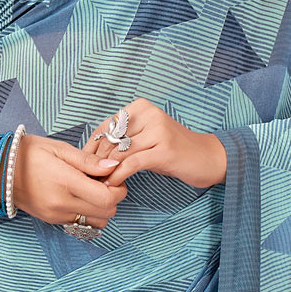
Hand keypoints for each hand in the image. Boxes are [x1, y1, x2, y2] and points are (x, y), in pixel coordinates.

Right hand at [12, 133, 127, 232]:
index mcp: (66, 183)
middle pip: (106, 214)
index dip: (118, 188)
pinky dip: (87, 212)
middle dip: (112, 198)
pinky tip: (79, 195)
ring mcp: (56, 216)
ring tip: (91, 189)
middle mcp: (62, 205)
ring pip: (95, 223)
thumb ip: (88, 161)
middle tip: (103, 180)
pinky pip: (79, 223)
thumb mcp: (60, 148)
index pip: (108, 199)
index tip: (112, 175)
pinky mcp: (51, 220)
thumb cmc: (28, 153)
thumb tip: (113, 167)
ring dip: (101, 208)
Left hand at [83, 98, 227, 188]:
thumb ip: (124, 139)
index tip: (82, 164)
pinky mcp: (164, 149)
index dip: (91, 146)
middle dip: (95, 160)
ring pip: (118, 151)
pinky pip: (132, 163)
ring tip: (97, 184)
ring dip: (104, 170)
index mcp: (141, 107)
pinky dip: (118, 175)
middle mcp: (149, 113)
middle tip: (87, 177)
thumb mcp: (146, 138)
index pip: (106, 126)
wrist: (208, 157)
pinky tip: (112, 185)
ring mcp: (158, 130)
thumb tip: (92, 153)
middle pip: (110, 139)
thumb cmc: (173, 149)